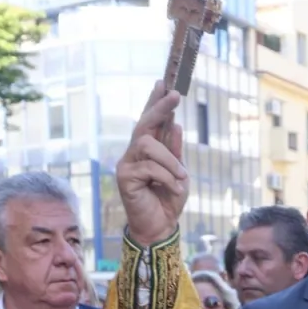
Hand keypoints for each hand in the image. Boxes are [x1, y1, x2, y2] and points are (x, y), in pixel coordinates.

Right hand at [116, 83, 188, 245]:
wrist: (161, 226)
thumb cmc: (168, 199)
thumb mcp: (179, 172)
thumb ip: (174, 150)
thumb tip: (175, 123)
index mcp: (148, 149)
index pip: (150, 121)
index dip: (155, 101)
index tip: (163, 81)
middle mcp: (134, 153)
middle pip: (144, 124)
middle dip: (159, 107)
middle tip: (175, 95)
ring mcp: (127, 164)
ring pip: (148, 145)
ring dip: (170, 160)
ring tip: (183, 177)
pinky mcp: (124, 177)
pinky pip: (149, 167)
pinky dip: (167, 177)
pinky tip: (175, 189)